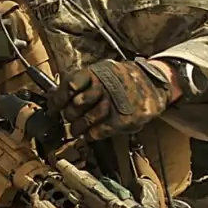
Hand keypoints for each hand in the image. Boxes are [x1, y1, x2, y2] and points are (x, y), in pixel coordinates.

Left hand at [48, 59, 173, 139]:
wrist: (154, 84)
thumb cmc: (123, 80)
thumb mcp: (101, 73)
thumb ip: (79, 83)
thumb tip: (53, 95)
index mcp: (96, 73)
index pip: (71, 84)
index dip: (59, 98)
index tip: (54, 107)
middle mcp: (105, 86)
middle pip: (76, 105)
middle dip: (69, 114)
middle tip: (68, 118)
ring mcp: (115, 104)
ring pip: (86, 120)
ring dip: (78, 128)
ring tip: (77, 129)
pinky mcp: (125, 119)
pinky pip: (100, 131)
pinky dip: (91, 135)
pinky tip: (90, 134)